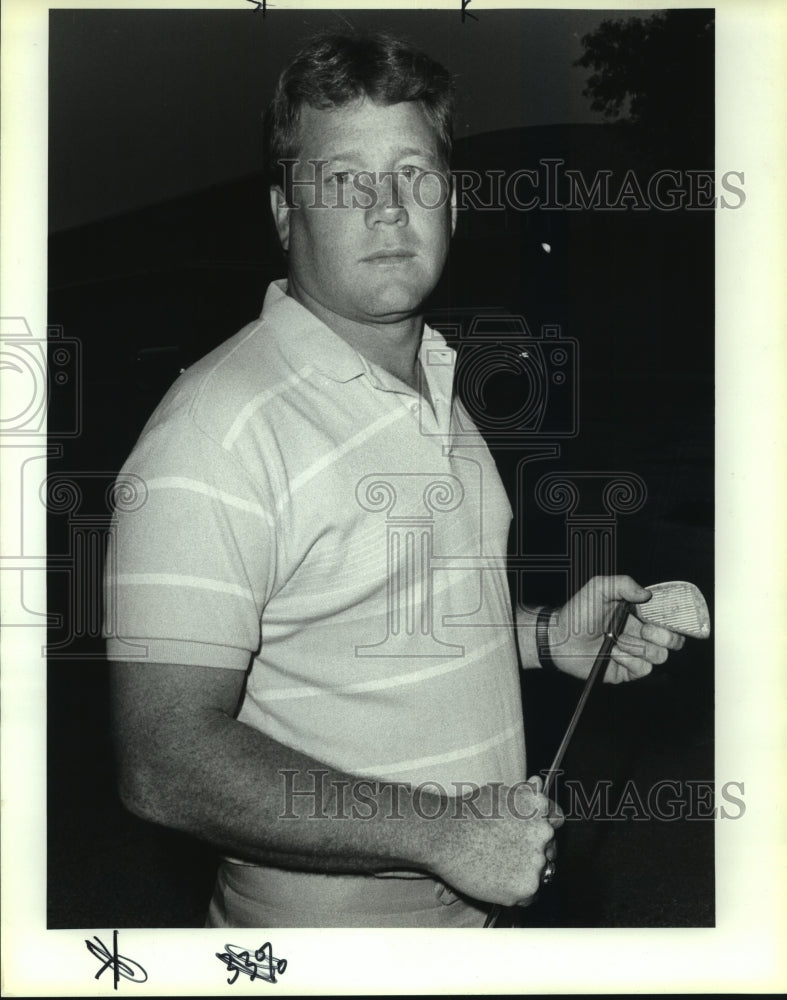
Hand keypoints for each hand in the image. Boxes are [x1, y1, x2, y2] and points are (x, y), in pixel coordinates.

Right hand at [428, 775, 563, 906]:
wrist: (444, 836)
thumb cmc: (467, 812)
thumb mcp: (499, 793)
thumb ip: (524, 793)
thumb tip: (538, 783)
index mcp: (539, 807)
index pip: (556, 819)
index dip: (542, 827)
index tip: (529, 834)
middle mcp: (543, 833)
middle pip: (550, 848)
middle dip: (533, 852)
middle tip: (508, 853)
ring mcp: (537, 861)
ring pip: (542, 873)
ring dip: (527, 872)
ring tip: (500, 866)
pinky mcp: (526, 887)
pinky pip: (531, 894)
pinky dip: (518, 891)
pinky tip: (499, 880)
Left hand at [551, 575, 685, 683]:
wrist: (560, 639)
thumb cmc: (578, 613)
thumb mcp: (598, 588)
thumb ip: (622, 584)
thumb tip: (647, 594)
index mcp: (638, 614)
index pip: (668, 618)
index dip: (672, 619)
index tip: (664, 617)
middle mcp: (640, 634)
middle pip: (673, 640)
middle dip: (663, 636)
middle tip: (643, 630)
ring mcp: (635, 653)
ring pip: (660, 655)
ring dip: (640, 648)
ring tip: (617, 642)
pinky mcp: (628, 670)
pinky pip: (643, 669)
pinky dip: (630, 661)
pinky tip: (613, 654)